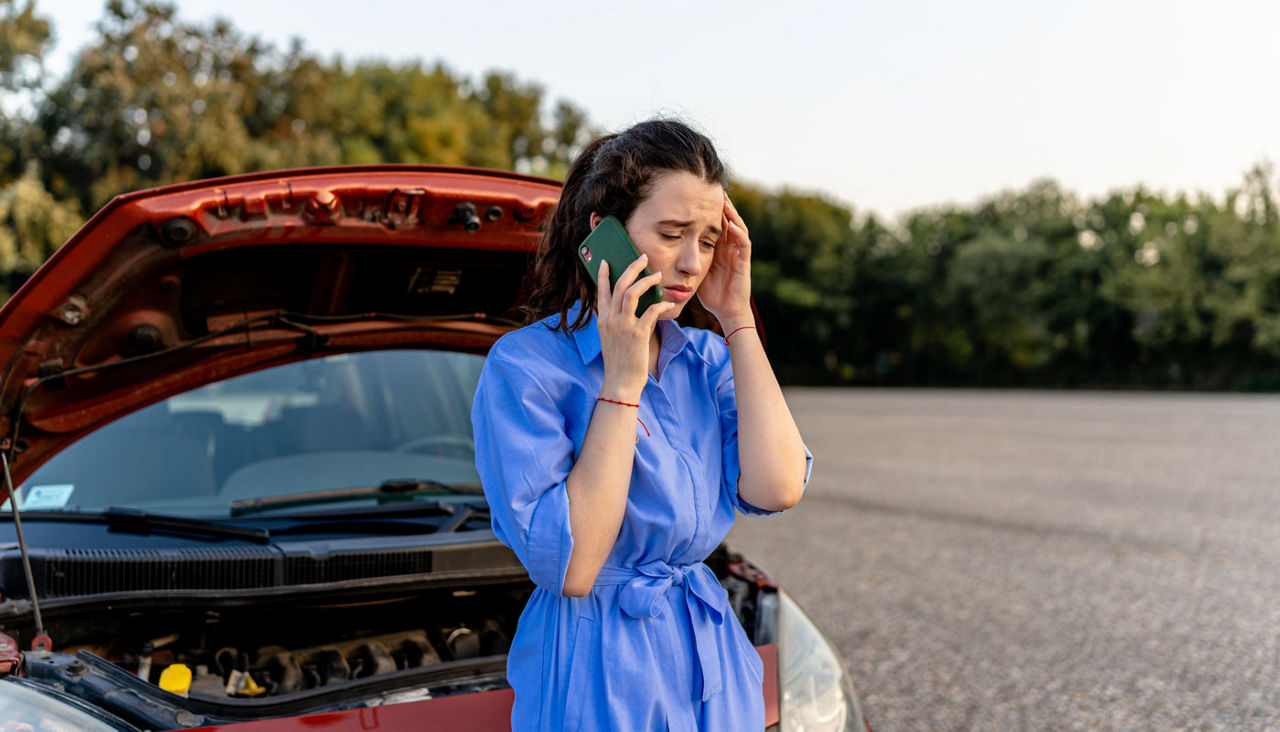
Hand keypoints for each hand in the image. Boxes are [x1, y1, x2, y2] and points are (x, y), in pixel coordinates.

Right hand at [596, 255, 675, 400]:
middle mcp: (610, 320)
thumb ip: (619, 320)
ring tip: (657, 275)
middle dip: (632, 268)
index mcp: (603, 320)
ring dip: (646, 280)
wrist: (620, 382)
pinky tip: (668, 303)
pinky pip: (651, 311)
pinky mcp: (637, 334)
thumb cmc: (619, 361)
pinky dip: (661, 304)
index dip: (604, 274)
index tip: (607, 261)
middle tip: (643, 258)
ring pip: (631, 293)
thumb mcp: (612, 338)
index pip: (602, 291)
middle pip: (619, 285)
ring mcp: (623, 326)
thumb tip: (635, 304)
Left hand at [698, 193, 753, 327]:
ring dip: (732, 214)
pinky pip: (744, 244)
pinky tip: (732, 224)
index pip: (715, 224)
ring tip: (724, 201)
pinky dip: (739, 233)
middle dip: (721, 206)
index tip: (697, 196)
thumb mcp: (696, 271)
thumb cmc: (711, 293)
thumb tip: (665, 249)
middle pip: (727, 220)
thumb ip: (687, 258)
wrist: (726, 311)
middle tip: (712, 189)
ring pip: (738, 228)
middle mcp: (729, 247)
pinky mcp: (744, 262)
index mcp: (718, 248)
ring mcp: (738, 253)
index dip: (708, 210)